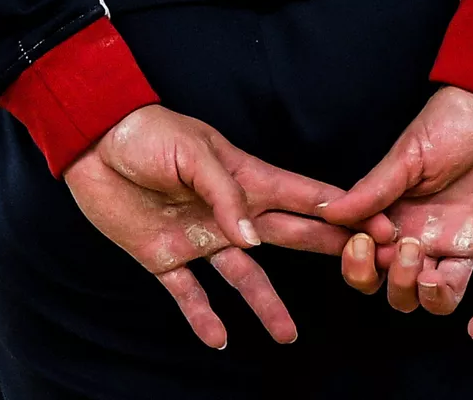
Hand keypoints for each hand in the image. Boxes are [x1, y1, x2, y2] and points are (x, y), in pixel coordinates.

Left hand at [64, 105, 394, 348]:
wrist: (95, 145)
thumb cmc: (149, 134)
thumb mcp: (193, 153)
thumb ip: (226, 195)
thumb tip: (254, 237)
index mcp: (245, 181)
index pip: (303, 197)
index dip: (341, 211)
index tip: (377, 225)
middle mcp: (232, 214)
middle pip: (288, 237)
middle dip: (326, 251)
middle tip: (361, 269)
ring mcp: (202, 238)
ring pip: (243, 276)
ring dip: (265, 305)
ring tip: (287, 334)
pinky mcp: (166, 257)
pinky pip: (189, 293)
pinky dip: (202, 317)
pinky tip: (219, 339)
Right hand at [322, 87, 472, 339]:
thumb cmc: (450, 121)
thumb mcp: (408, 154)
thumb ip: (373, 188)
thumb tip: (330, 213)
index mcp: (398, 217)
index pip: (370, 262)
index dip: (362, 266)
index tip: (365, 244)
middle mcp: (428, 237)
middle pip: (402, 289)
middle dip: (398, 282)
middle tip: (407, 250)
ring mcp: (466, 242)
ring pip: (444, 295)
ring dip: (433, 298)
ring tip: (434, 276)